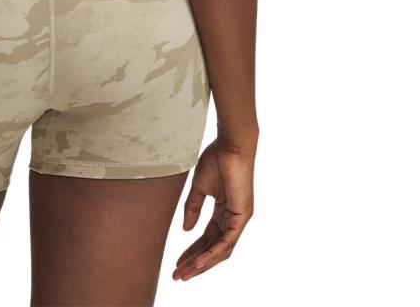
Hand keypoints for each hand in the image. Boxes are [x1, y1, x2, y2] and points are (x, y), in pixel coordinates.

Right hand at [172, 136, 255, 281]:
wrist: (230, 145)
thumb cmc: (217, 159)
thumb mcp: (199, 187)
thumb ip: (193, 207)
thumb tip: (186, 229)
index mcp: (224, 210)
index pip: (207, 237)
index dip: (192, 250)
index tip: (177, 262)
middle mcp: (233, 218)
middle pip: (213, 248)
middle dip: (194, 262)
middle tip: (178, 274)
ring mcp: (239, 219)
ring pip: (220, 250)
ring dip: (202, 263)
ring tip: (185, 273)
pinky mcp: (242, 217)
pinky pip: (227, 242)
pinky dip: (212, 254)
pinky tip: (199, 262)